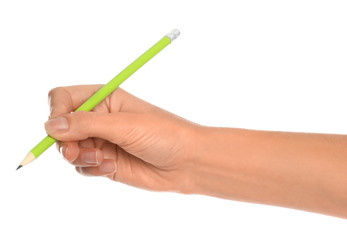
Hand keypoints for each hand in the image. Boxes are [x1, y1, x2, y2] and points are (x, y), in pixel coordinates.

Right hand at [45, 85, 198, 192]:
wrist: (186, 162)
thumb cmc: (163, 134)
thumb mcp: (124, 125)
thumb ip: (86, 125)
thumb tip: (50, 126)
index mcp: (104, 99)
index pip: (63, 98)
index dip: (57, 112)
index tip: (61, 129)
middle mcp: (100, 118)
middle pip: (62, 127)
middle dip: (67, 142)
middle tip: (76, 152)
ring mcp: (102, 141)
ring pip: (70, 149)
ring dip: (81, 156)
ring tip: (102, 159)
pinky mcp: (105, 162)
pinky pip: (83, 167)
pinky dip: (93, 169)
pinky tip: (111, 167)